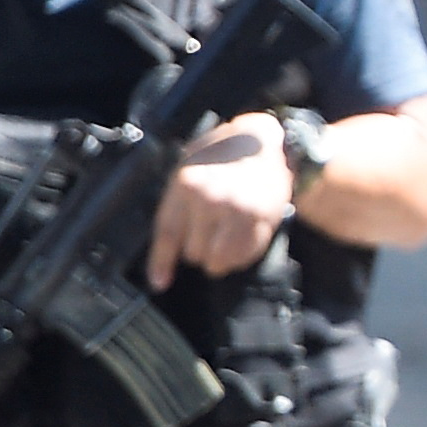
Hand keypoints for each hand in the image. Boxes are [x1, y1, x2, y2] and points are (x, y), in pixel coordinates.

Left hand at [147, 112, 292, 289]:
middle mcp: (209, 200)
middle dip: (197, 248)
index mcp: (186, 185)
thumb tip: (167, 241)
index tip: (159, 282)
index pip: (168, 234)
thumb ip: (175, 201)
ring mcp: (237, 212)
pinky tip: (241, 238)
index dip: (161, 263)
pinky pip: (244, 256)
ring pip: (218, 260)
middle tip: (207, 231)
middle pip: (193, 253)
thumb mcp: (188, 165)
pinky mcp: (260, 220)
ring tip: (224, 238)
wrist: (267, 143)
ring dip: (219, 256)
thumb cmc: (224, 154)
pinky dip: (240, 255)